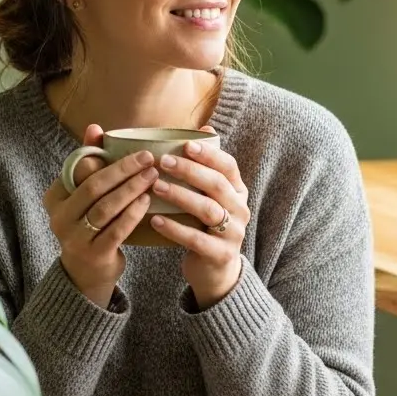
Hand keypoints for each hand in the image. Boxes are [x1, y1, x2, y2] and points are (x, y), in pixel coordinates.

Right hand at [43, 124, 156, 308]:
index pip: (78, 171)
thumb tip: (95, 127)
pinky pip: (116, 230)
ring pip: (105, 208)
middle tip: (148, 158)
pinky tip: (147, 201)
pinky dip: (133, 214)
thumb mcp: (84, 195)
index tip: (133, 147)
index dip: (103, 156)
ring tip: (152, 176)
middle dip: (122, 170)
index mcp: (54, 197)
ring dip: (130, 189)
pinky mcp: (94, 255)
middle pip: (92, 187)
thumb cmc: (88, 224)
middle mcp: (59, 217)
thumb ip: (89, 161)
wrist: (85, 273)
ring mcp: (75, 238)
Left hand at [149, 126, 250, 308]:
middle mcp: (240, 209)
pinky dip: (175, 229)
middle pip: (217, 185)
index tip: (186, 144)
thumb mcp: (209, 195)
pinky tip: (155, 219)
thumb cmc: (204, 224)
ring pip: (208, 210)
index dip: (209, 154)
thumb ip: (206, 165)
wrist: (214, 270)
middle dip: (190, 171)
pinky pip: (197, 240)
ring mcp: (234, 233)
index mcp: (237, 190)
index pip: (228, 166)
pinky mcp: (220, 255)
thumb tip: (205, 126)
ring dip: (181, 196)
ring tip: (156, 186)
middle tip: (163, 161)